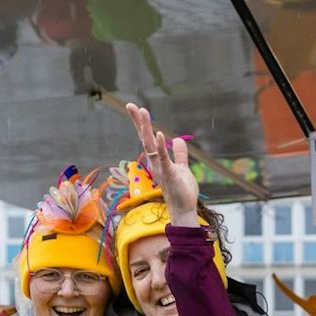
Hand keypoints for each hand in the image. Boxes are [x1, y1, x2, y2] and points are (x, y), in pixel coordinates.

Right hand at [125, 101, 199, 225]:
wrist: (184, 209)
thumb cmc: (181, 191)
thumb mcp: (182, 168)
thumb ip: (180, 154)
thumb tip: (179, 140)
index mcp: (158, 160)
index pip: (148, 138)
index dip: (141, 124)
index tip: (135, 108)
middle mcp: (156, 163)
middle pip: (145, 139)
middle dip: (139, 122)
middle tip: (131, 105)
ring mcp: (161, 169)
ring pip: (151, 146)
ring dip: (147, 129)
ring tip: (143, 113)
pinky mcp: (169, 175)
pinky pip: (164, 159)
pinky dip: (162, 147)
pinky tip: (160, 134)